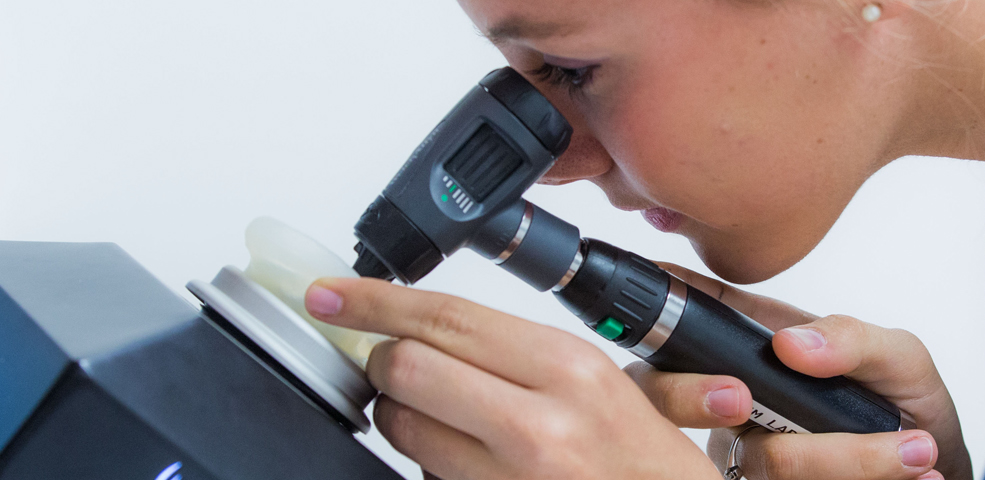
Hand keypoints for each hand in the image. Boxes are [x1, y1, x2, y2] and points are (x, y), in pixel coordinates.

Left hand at [306, 277, 722, 479]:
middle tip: (386, 360)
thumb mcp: (621, 389)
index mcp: (570, 369)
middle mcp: (538, 424)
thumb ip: (532, 355)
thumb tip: (444, 327)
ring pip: (403, 430)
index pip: (445, 318)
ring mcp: (511, 479)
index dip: (374, 302)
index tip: (331, 294)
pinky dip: (427, 462)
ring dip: (398, 417)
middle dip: (381, 362)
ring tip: (433, 416)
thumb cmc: (653, 468)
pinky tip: (459, 457)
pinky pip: (426, 477)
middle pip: (407, 369)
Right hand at [626, 264, 970, 479]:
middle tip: (742, 400)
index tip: (671, 313)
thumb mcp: (898, 356)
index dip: (657, 315)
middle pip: (667, 395)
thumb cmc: (902, 402)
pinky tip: (910, 474)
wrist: (933, 463)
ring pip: (758, 459)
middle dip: (690, 397)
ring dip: (845, 458)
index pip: (686, 317)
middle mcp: (736, 398)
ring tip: (913, 451)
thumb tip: (790, 345)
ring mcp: (745, 451)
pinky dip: (857, 478)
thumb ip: (851, 339)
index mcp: (755, 344)